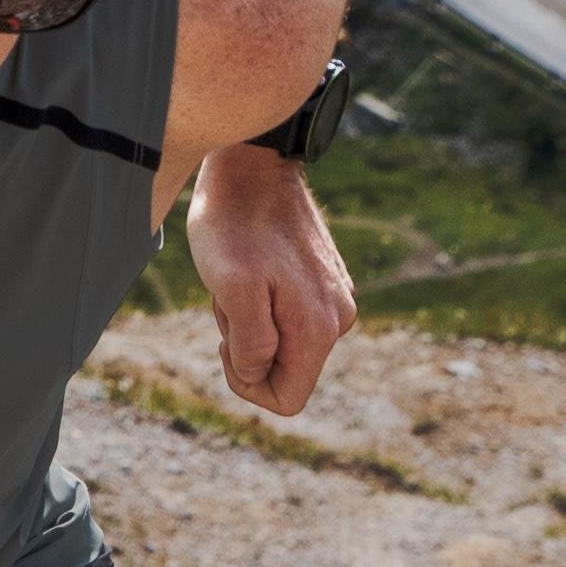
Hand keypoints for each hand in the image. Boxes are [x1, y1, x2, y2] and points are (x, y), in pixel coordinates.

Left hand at [188, 147, 357, 415]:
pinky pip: (285, 315)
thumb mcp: (231, 290)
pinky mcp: (323, 280)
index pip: (288, 399)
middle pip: (284, 371)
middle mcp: (338, 319)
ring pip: (281, 342)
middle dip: (246, 348)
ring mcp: (334, 297)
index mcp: (320, 329)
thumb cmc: (234, 225)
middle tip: (230, 301)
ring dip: (249, 323)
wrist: (252, 167)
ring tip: (238, 280)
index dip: (247, 384)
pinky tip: (249, 268)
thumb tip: (262, 370)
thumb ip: (252, 343)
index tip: (226, 343)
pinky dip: (258, 302)